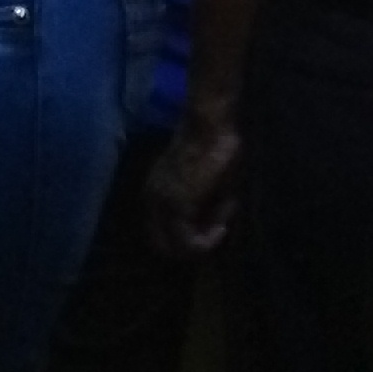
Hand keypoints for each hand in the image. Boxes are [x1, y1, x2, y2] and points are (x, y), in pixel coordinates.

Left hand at [147, 106, 241, 259]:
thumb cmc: (216, 146)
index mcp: (155, 193)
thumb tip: (212, 227)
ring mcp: (161, 204)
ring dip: (202, 242)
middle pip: (163, 246)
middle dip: (193, 246)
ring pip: (176, 246)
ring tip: (221, 221)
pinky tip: (221, 226)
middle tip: (216, 232)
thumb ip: (205, 207)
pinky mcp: (175, 206)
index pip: (161, 233)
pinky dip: (206, 241)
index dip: (189, 238)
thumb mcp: (210, 183)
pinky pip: (188, 242)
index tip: (213, 227)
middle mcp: (151, 200)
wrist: (211, 125)